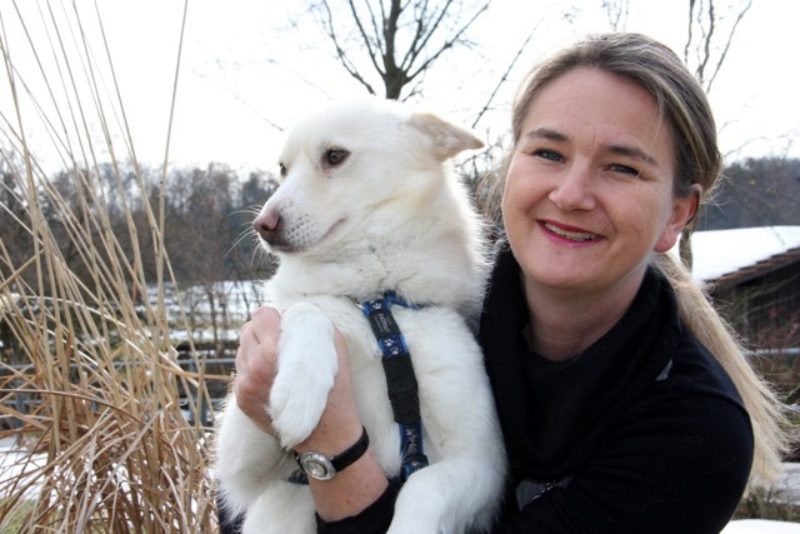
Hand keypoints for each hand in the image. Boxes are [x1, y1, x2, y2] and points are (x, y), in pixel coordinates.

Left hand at [233, 306, 362, 451]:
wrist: (326, 438)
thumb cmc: (334, 393)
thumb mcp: (335, 350)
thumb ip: (316, 323)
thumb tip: (300, 310)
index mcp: (271, 355)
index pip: (261, 315)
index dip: (276, 317)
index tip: (287, 326)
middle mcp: (252, 370)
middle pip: (247, 329)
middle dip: (265, 331)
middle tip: (283, 341)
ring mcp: (244, 387)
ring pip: (242, 348)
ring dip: (257, 348)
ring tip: (278, 360)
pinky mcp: (241, 400)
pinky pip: (242, 369)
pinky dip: (254, 366)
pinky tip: (273, 375)